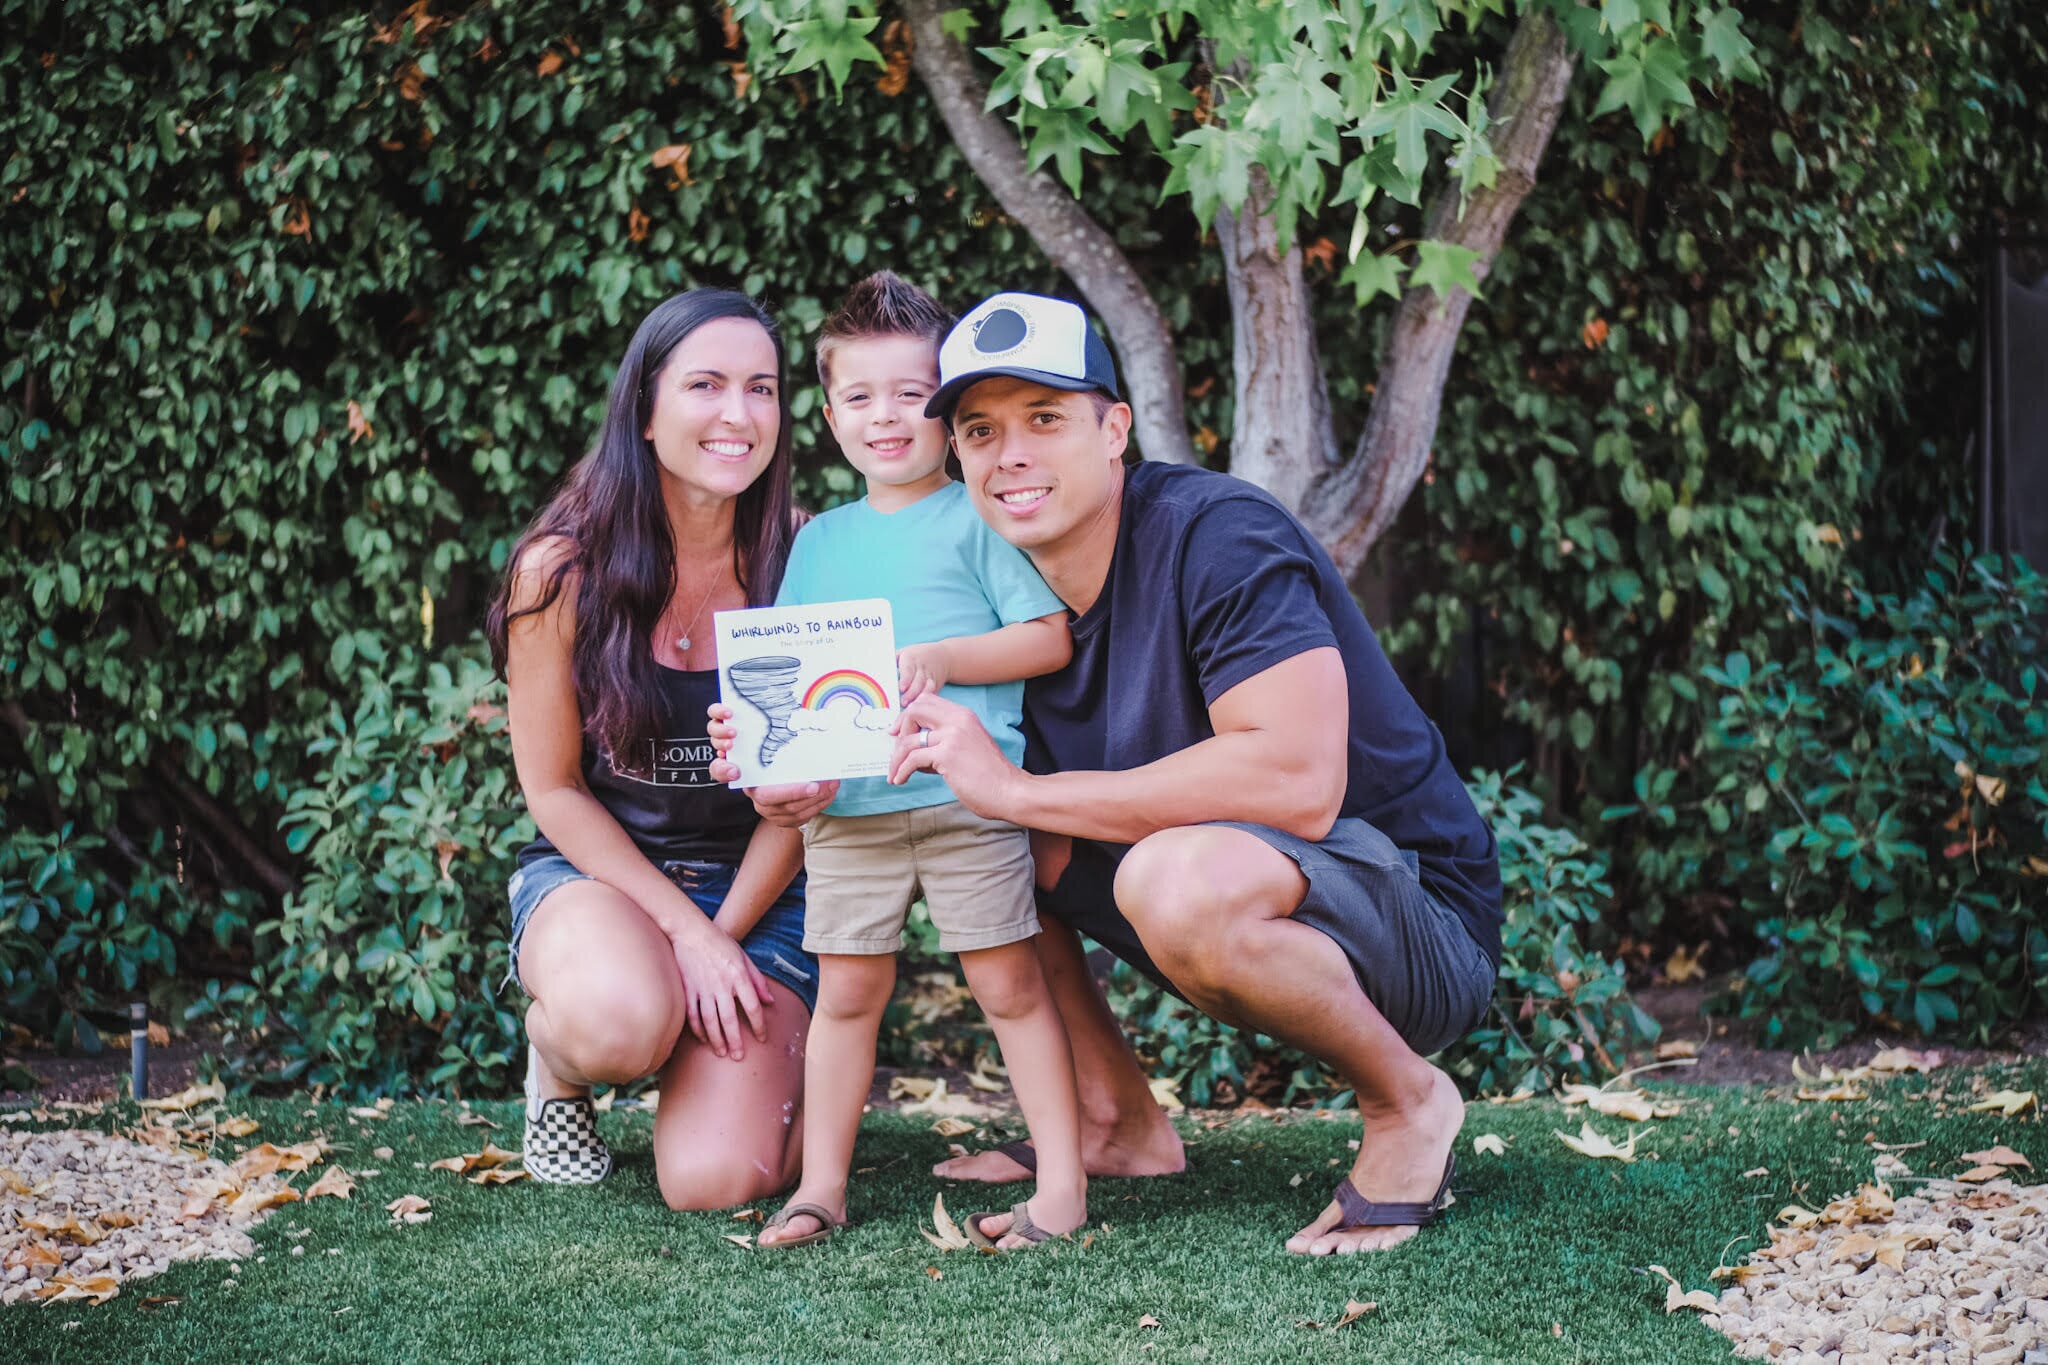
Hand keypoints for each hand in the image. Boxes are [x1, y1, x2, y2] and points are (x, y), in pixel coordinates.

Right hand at [670, 922, 774, 1060]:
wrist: (691, 932)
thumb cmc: (721, 943)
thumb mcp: (745, 958)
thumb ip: (758, 981)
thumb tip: (770, 1002)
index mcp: (739, 977)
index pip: (753, 1007)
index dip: (759, 1025)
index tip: (762, 1038)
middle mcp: (721, 985)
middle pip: (730, 1020)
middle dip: (735, 1041)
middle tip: (739, 1057)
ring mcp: (702, 988)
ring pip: (710, 1021)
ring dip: (716, 1040)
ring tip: (722, 1053)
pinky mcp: (687, 990)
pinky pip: (692, 1015)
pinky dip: (697, 1029)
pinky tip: (703, 1039)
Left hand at [888, 693, 1021, 818]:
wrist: (1010, 791)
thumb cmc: (990, 775)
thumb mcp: (969, 746)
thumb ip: (946, 740)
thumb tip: (915, 748)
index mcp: (964, 715)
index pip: (927, 700)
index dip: (909, 715)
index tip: (901, 733)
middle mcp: (958, 720)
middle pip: (914, 709)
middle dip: (900, 728)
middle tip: (896, 749)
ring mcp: (952, 736)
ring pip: (908, 739)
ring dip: (896, 758)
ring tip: (895, 774)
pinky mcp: (947, 755)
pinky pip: (912, 759)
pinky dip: (901, 770)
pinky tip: (900, 780)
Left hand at [896, 641, 952, 704]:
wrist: (944, 656)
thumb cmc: (918, 655)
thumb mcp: (904, 652)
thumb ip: (892, 661)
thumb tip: (875, 668)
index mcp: (912, 658)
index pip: (909, 670)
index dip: (905, 679)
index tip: (901, 688)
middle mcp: (922, 668)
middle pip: (918, 681)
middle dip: (911, 693)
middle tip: (903, 702)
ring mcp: (931, 677)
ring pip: (926, 689)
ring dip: (919, 698)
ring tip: (912, 707)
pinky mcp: (936, 685)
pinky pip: (932, 693)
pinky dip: (927, 701)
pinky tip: (921, 708)